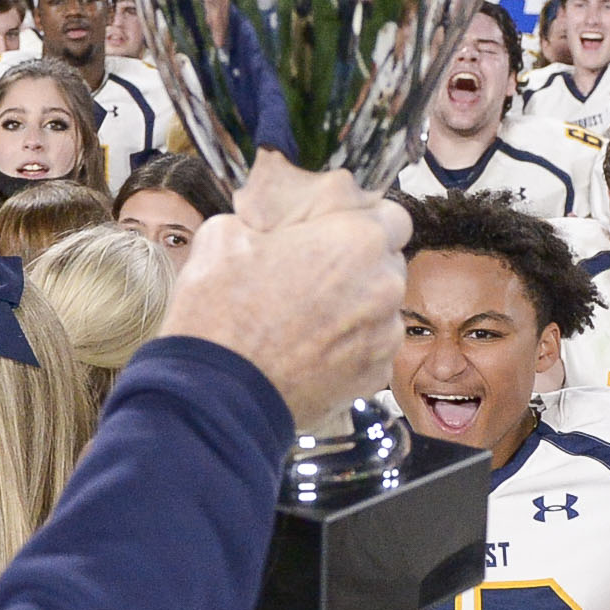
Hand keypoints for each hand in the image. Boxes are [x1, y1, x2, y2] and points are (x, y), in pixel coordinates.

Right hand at [159, 154, 408, 428]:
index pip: (392, 215)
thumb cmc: (221, 314)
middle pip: (388, 262)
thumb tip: (266, 223)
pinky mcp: (375, 375)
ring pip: (382, 307)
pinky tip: (312, 349)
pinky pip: (372, 347)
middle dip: (359, 264)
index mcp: (355, 240)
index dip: (364, 220)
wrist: (218, 394)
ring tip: (309, 318)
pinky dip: (351, 345)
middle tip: (315, 274)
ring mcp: (383, 334)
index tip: (340, 230)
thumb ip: (263, 217)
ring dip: (356, 306)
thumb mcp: (225, 235)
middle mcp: (383, 285)